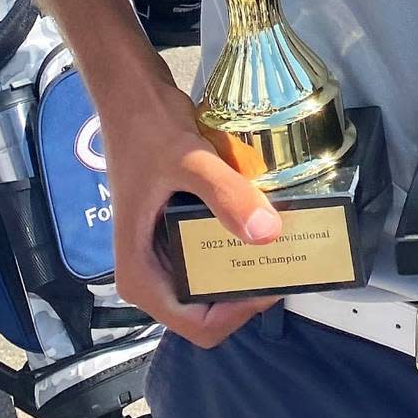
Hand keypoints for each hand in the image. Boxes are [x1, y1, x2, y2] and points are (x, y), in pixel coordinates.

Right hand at [102, 80, 282, 346]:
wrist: (131, 93)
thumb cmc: (147, 130)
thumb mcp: (189, 161)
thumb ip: (226, 195)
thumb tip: (268, 233)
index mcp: (141, 277)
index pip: (199, 324)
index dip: (240, 312)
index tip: (272, 276)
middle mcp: (151, 274)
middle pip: (209, 305)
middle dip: (249, 287)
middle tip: (287, 256)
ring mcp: (163, 253)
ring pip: (214, 278)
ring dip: (247, 263)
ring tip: (282, 238)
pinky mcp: (176, 231)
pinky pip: (213, 252)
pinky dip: (239, 241)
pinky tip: (264, 218)